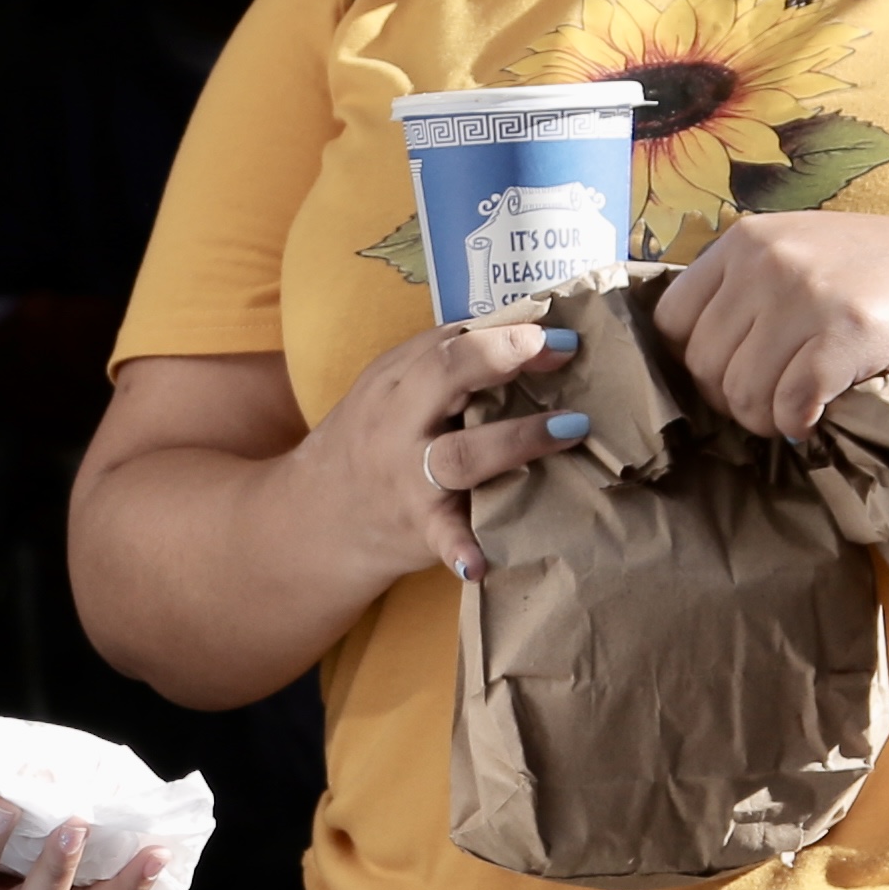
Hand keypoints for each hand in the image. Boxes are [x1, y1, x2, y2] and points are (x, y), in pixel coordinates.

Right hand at [294, 310, 593, 586]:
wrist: (317, 517)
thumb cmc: (374, 440)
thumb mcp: (392, 389)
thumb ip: (441, 362)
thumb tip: (521, 327)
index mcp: (396, 382)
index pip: (449, 345)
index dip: (503, 333)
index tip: (554, 329)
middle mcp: (399, 423)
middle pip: (445, 378)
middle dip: (501, 358)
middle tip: (561, 350)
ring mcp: (408, 477)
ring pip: (460, 454)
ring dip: (517, 439)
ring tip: (571, 427)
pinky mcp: (418, 527)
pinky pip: (441, 535)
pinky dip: (459, 549)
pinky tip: (479, 562)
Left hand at [647, 214, 888, 437]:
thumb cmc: (883, 279)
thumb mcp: (802, 258)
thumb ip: (746, 290)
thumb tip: (690, 360)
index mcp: (746, 239)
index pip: (671, 320)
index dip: (694, 362)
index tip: (734, 378)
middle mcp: (767, 258)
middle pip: (703, 364)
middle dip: (732, 400)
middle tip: (773, 406)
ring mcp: (805, 292)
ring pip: (741, 392)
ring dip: (767, 419)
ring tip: (798, 412)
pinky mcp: (845, 330)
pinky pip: (789, 402)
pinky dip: (799, 423)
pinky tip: (819, 416)